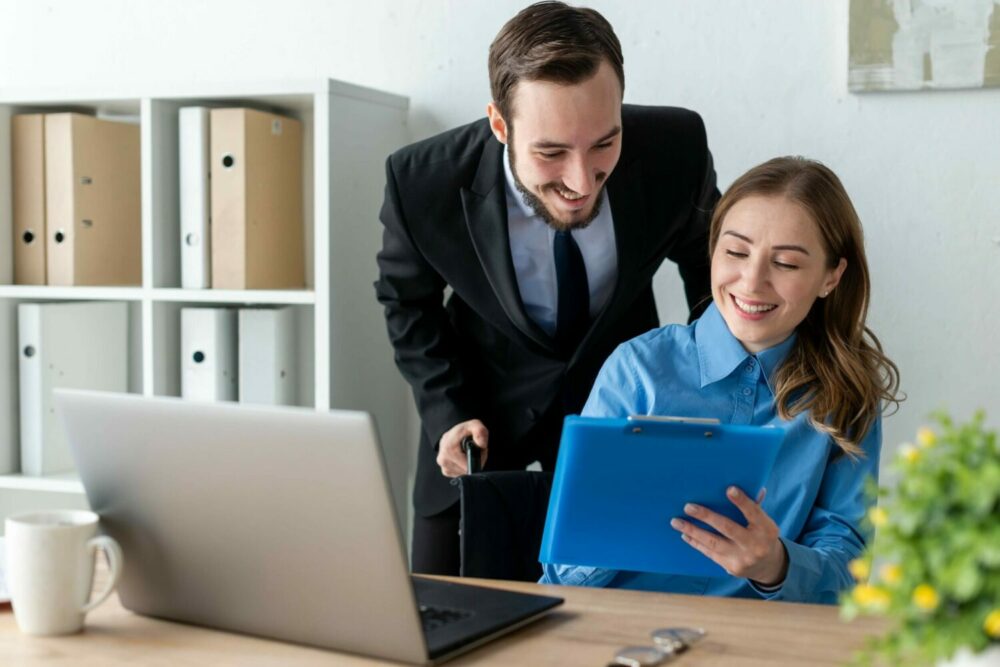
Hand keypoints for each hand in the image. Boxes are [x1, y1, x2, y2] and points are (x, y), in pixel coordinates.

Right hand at [437, 419, 488, 476]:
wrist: (452, 435)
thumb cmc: (463, 431)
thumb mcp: (474, 425)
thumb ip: (480, 431)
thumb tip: (481, 444)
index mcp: (448, 449)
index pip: (469, 464)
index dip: (479, 458)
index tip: (479, 450)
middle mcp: (443, 460)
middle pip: (468, 469)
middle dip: (475, 461)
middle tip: (476, 451)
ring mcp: (444, 467)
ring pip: (465, 472)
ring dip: (471, 464)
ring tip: (470, 454)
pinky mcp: (446, 472)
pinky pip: (461, 474)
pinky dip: (465, 468)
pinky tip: (464, 459)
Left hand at [669, 487, 787, 585]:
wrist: (768, 566)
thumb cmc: (761, 534)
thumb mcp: (764, 521)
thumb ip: (754, 505)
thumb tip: (749, 482)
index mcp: (766, 528)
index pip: (754, 512)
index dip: (742, 501)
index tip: (728, 489)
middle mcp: (755, 544)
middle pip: (727, 528)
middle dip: (706, 516)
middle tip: (688, 506)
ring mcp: (742, 558)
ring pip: (713, 542)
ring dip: (692, 530)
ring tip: (676, 521)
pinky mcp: (731, 567)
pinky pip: (710, 553)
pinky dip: (695, 543)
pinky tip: (684, 534)